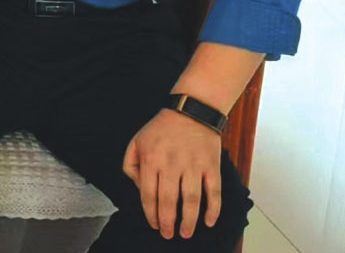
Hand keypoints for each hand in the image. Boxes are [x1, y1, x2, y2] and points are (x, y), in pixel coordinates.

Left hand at [122, 109, 223, 239]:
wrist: (192, 109)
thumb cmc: (162, 128)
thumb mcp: (136, 140)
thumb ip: (130, 164)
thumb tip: (137, 188)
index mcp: (151, 159)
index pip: (148, 194)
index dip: (150, 213)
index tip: (153, 224)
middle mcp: (172, 164)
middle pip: (168, 201)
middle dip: (167, 222)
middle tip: (168, 234)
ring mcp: (193, 165)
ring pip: (191, 199)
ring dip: (188, 220)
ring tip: (186, 233)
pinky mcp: (211, 165)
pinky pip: (214, 191)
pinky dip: (213, 209)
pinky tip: (209, 221)